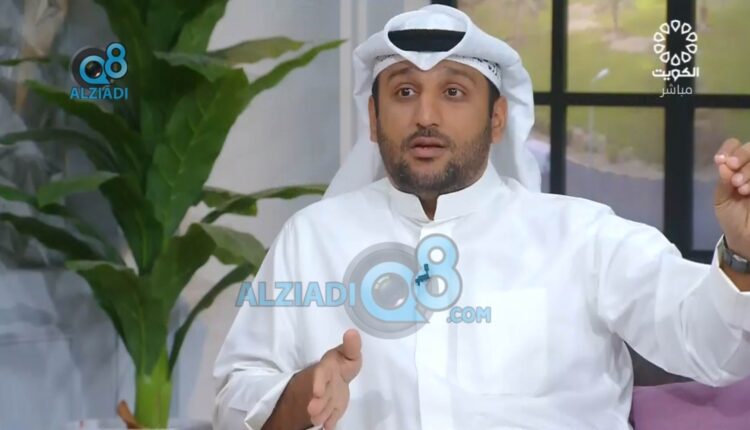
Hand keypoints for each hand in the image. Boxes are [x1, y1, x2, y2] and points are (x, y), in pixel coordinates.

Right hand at [307, 329, 361, 428]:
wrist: (335, 376)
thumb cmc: (342, 362)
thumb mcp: (348, 352)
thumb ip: (352, 345)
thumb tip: (353, 331)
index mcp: (327, 369)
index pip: (321, 374)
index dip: (319, 383)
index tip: (317, 392)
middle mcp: (325, 384)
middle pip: (321, 394)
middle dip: (317, 402)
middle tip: (312, 411)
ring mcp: (329, 397)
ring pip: (324, 406)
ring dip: (321, 413)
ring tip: (317, 421)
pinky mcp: (333, 408)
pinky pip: (331, 415)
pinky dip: (329, 421)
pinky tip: (328, 427)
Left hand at [714, 138, 749, 257]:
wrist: (746, 239)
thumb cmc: (733, 218)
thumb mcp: (722, 201)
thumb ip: (723, 183)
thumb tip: (723, 165)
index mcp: (737, 168)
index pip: (735, 145)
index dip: (730, 149)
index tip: (720, 161)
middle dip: (743, 156)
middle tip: (733, 174)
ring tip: (741, 188)